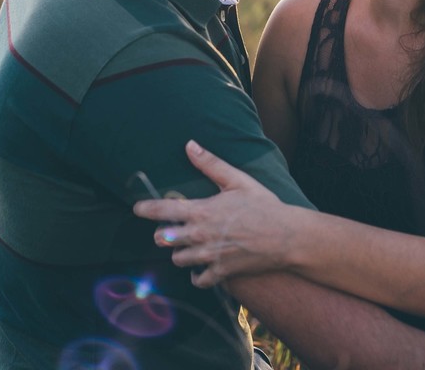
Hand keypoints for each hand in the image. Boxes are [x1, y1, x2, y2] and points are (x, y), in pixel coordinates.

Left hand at [131, 140, 300, 287]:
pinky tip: (199, 268)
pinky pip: (199, 279)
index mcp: (202, 211)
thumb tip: (190, 145)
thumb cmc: (264, 205)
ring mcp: (210, 256)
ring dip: (179, 253)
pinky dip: (196, 275)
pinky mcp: (222, 272)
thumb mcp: (238, 180)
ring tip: (186, 246)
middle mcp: (201, 235)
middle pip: (165, 239)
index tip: (137, 208)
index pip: (164, 210)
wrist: (287, 236)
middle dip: (163, 234)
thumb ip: (211, 164)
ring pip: (179, 259)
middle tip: (168, 231)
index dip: (147, 209)